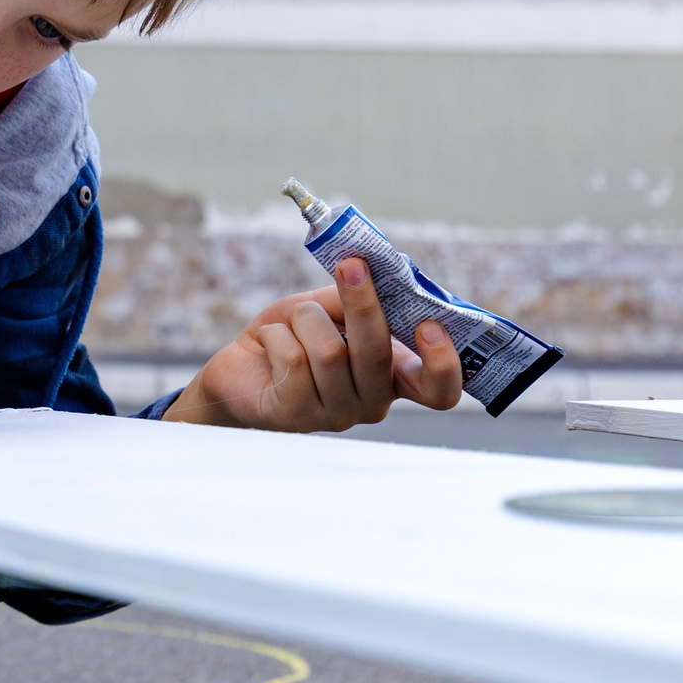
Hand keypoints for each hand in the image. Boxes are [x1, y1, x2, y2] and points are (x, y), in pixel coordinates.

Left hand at [165, 257, 462, 430]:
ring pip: (329, 352)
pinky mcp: (293, 416)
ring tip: (290, 322)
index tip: (430, 326)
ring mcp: (334, 415)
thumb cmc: (293, 336)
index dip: (443, 364)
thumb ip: (354, 297)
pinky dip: (277, 335)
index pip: (439, 390)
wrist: (238, 366)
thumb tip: (367, 268)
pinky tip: (269, 340)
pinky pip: (293, 361)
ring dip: (304, 320)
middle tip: (351, 266)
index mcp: (392, 378)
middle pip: (377, 356)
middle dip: (362, 304)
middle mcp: (370, 403)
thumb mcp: (328, 309)